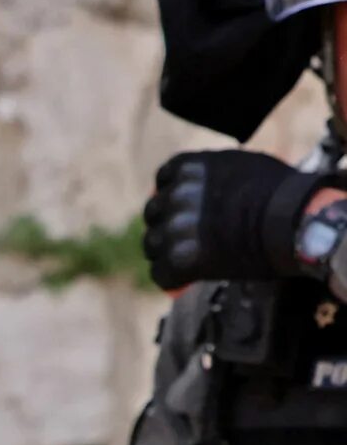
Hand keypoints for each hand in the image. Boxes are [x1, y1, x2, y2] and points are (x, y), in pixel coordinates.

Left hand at [142, 149, 324, 289]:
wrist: (293, 220)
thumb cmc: (281, 192)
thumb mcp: (244, 165)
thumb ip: (216, 175)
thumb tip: (211, 185)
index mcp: (191, 167)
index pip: (164, 179)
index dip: (172, 195)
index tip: (183, 206)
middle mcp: (177, 195)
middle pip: (154, 213)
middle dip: (166, 224)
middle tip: (185, 237)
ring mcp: (176, 228)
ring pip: (152, 245)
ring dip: (165, 252)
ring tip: (188, 258)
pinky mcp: (180, 260)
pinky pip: (161, 274)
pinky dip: (173, 279)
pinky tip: (189, 277)